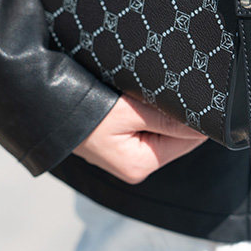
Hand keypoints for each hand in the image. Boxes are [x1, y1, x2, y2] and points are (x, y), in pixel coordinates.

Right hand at [73, 93, 207, 183]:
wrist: (45, 105)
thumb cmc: (85, 111)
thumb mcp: (129, 112)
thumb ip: (167, 119)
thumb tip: (204, 126)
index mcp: (140, 164)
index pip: (187, 141)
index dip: (196, 118)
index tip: (198, 93)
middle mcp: (135, 165)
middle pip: (174, 136)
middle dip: (176, 113)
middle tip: (171, 86)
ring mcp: (125, 155)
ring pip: (159, 129)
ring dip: (160, 110)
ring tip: (146, 92)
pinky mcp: (116, 142)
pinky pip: (143, 126)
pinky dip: (145, 111)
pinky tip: (137, 97)